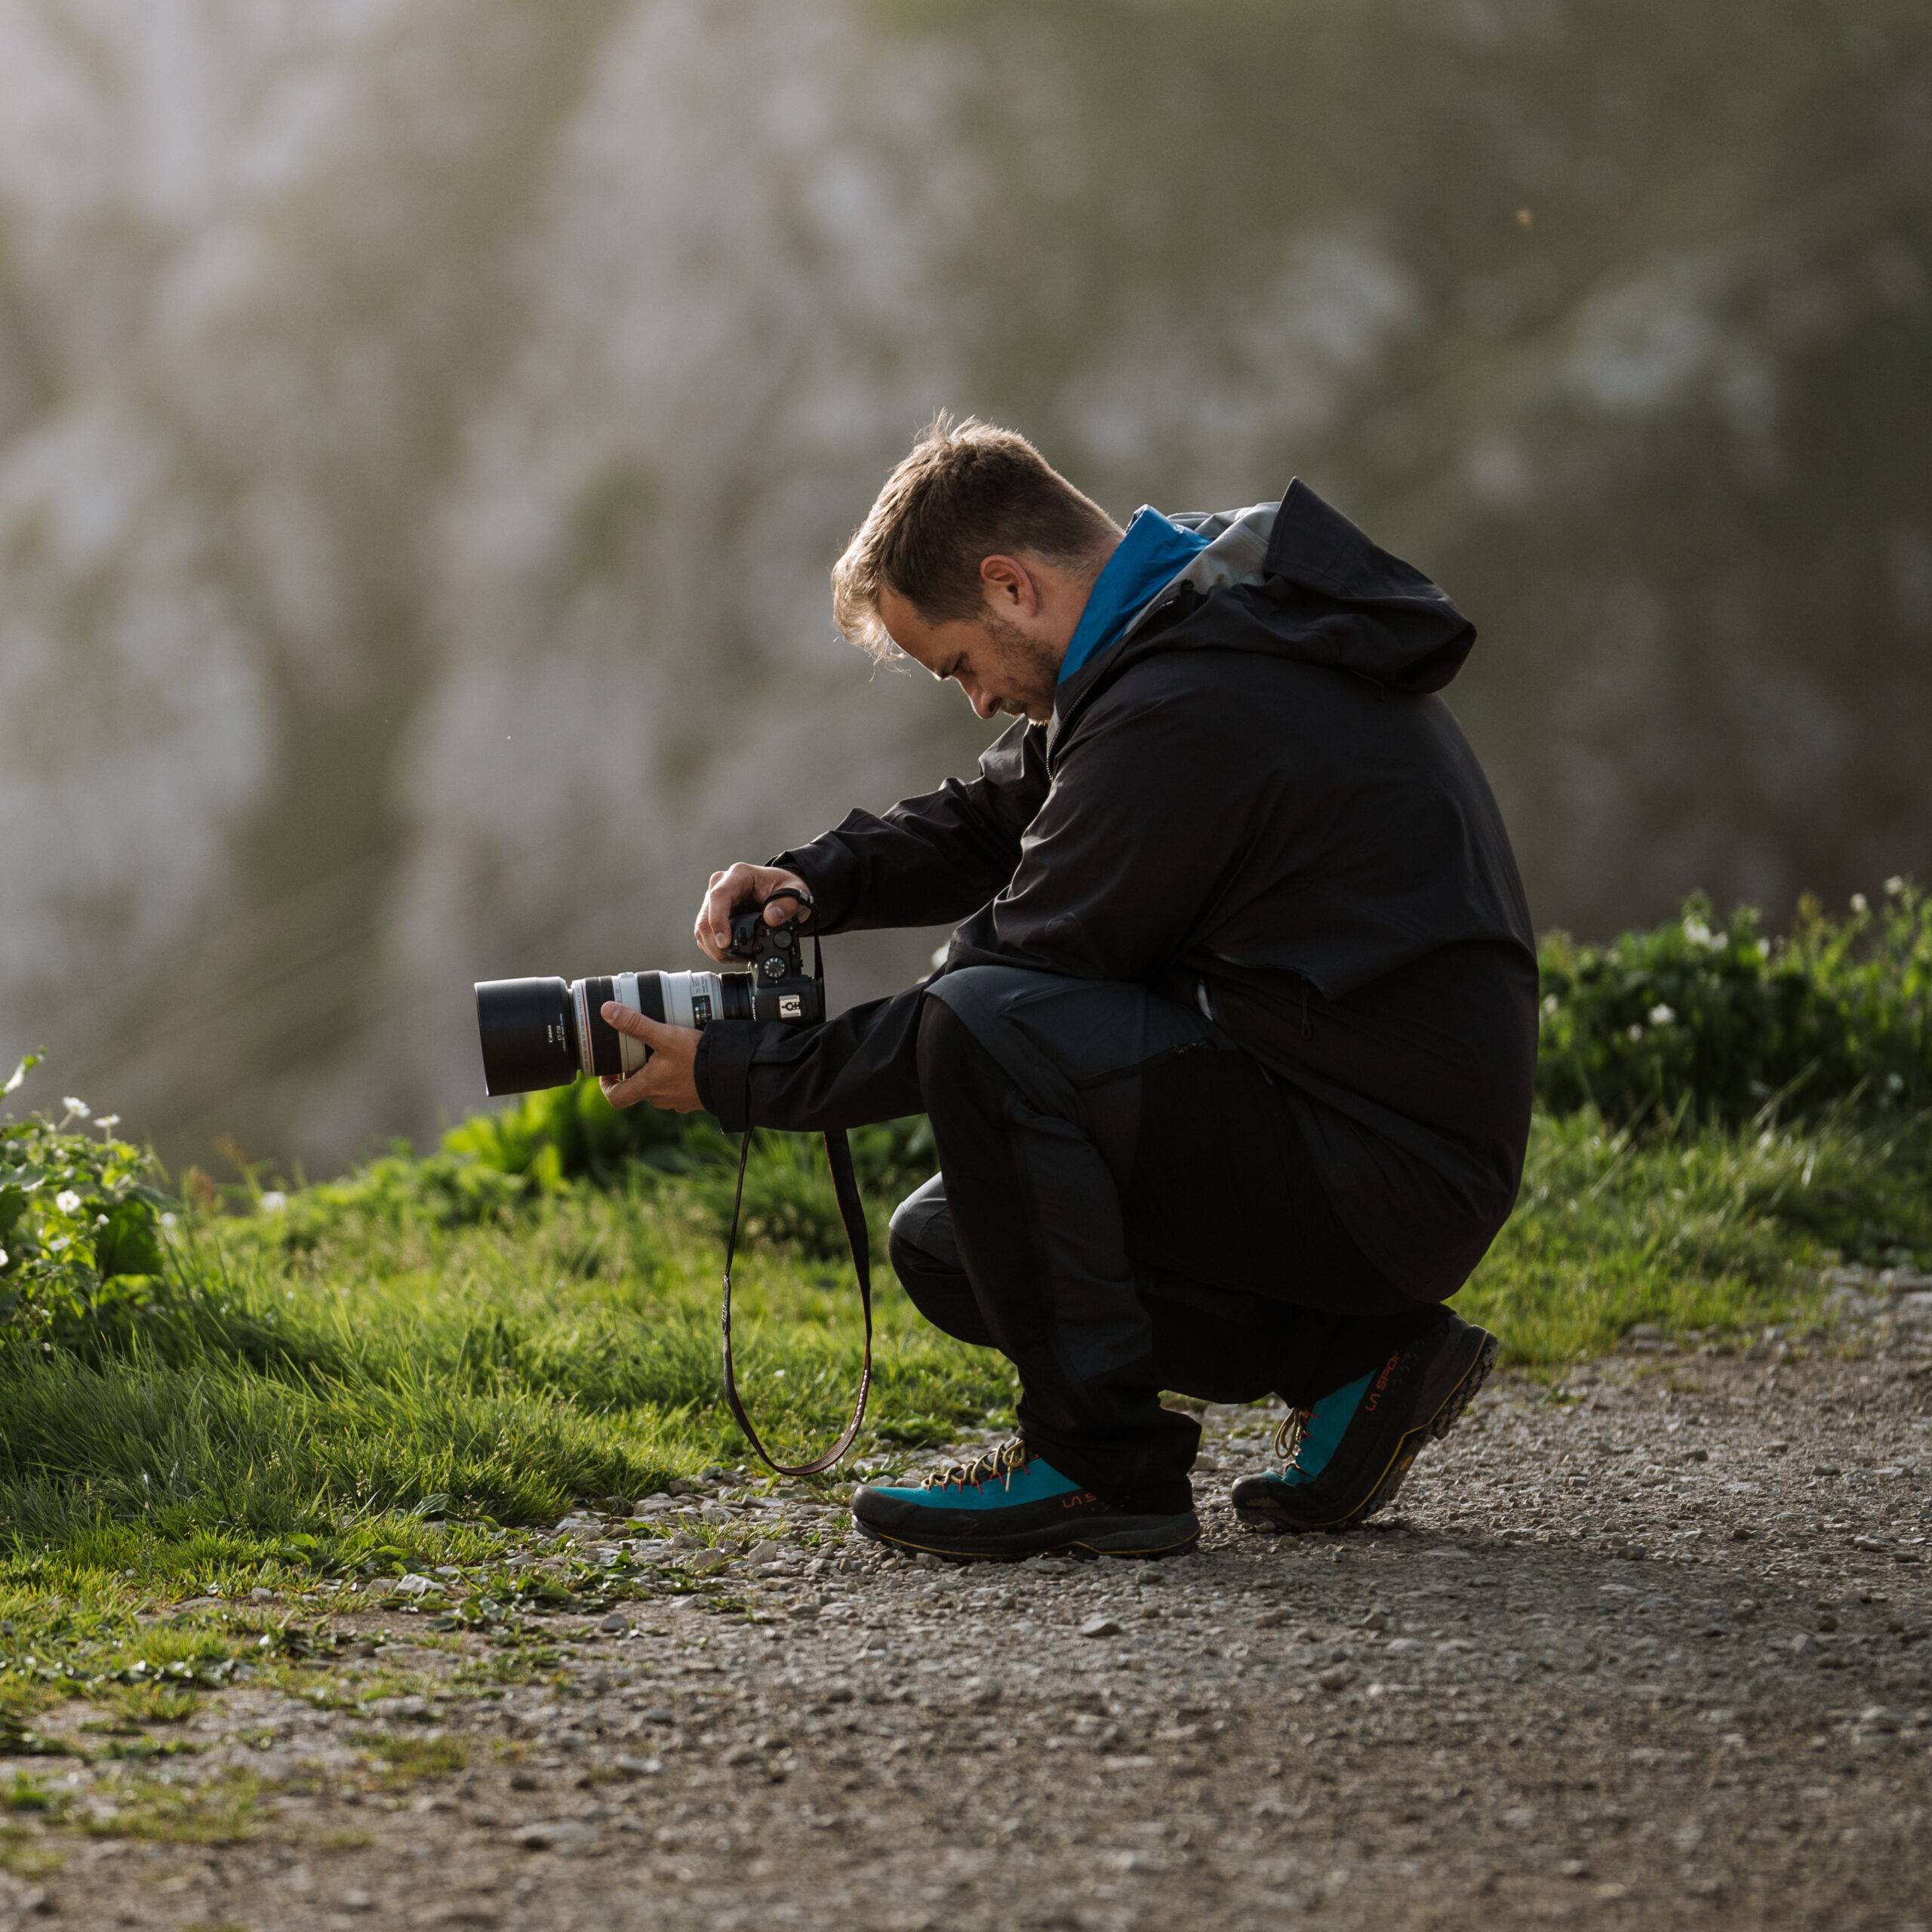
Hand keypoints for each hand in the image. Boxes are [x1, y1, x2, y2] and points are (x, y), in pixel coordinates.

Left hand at [598, 1003, 702, 1113]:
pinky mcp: (695, 1098)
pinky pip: (678, 1088)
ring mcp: (679, 1101)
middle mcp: (660, 1099)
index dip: (607, 1084)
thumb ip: (636, 1023)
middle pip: (638, 1087)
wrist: (734, 1075)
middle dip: (636, 1068)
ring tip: (665, 1049)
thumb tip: (607, 1011)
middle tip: (640, 1048)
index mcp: (648, 1087)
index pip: (616, 1097)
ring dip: (657, 1071)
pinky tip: (687, 1059)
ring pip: (659, 1087)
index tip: (610, 1069)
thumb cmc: (698, 1058)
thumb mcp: (666, 1036)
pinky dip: (677, 1075)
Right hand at [694, 862, 811, 963]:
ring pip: (702, 928)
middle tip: (732, 957)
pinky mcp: (714, 914)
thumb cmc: (785, 886)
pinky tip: (731, 953)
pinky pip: (706, 934)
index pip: (719, 896)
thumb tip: (771, 918)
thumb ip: (786, 904)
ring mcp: (716, 900)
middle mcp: (722, 884)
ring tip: (735, 957)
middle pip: (705, 916)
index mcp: (739, 875)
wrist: (784, 890)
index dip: (718, 920)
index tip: (724, 942)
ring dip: (714, 948)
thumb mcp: (795, 891)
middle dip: (715, 942)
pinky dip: (715, 947)